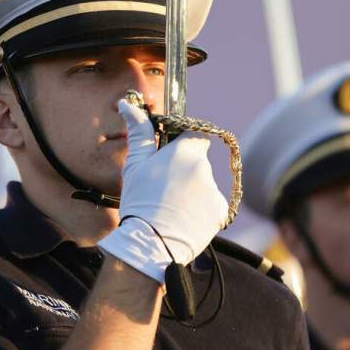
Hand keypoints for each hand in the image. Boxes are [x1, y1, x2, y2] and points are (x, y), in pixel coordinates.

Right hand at [98, 100, 228, 282]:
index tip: (169, 160)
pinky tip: (182, 220)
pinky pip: (211, 204)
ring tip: (171, 210)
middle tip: (163, 191)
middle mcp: (203, 167)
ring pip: (203, 184)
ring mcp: (214, 190)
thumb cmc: (138, 202)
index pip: (194, 135)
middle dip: (184, 172)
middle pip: (197, 162)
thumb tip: (128, 104)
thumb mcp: (134, 166)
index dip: (182, 146)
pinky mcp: (220, 211)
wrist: (150, 245)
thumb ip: (138, 133)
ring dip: (192, 192)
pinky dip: (200, 211)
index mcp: (183, 151)